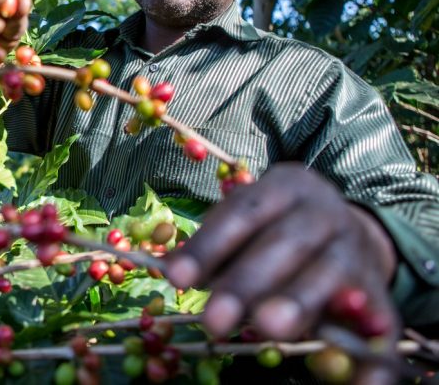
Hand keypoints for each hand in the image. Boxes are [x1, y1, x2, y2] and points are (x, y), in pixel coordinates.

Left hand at [165, 163, 400, 384]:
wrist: (348, 227)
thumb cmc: (276, 228)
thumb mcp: (248, 221)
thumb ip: (216, 247)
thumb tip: (171, 273)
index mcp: (284, 187)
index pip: (242, 212)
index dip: (209, 246)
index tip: (177, 279)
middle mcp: (324, 213)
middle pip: (286, 243)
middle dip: (247, 282)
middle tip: (214, 320)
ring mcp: (357, 250)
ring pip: (329, 274)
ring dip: (298, 302)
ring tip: (268, 329)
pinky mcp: (381, 292)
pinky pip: (381, 324)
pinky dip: (371, 356)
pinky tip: (356, 380)